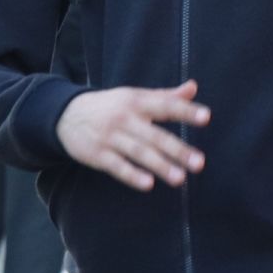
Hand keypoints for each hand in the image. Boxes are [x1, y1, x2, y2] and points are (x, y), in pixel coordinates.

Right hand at [56, 80, 209, 189]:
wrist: (66, 114)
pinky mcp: (97, 155)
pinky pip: (117, 166)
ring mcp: (110, 137)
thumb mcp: (135, 96)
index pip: (166, 105)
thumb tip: (193, 87)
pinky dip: (131, 175)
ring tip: (180, 179)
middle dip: (178, 150)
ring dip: (160, 166)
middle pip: (155, 136)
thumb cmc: (111, 106)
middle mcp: (125, 118)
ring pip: (139, 153)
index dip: (186, 111)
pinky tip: (148, 184)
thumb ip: (166, 96)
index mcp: (138, 102)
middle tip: (200, 164)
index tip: (206, 117)